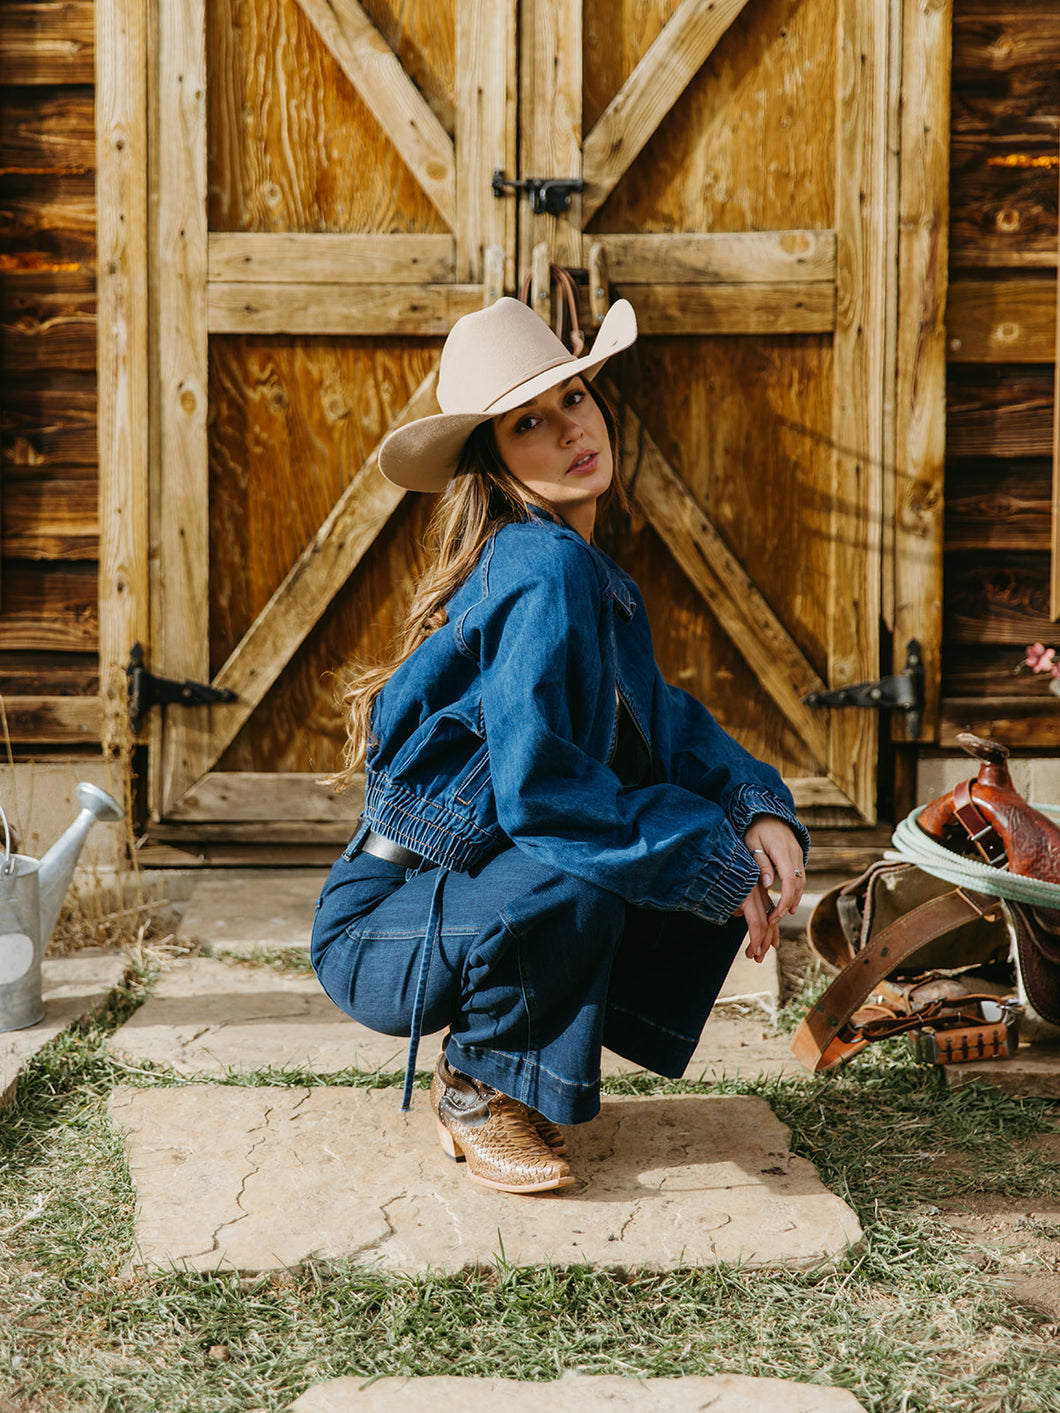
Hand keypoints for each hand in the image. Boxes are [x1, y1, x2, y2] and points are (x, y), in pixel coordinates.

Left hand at [738, 817, 805, 962]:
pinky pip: (800, 876)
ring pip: (801, 882)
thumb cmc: (754, 828)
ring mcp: (798, 854)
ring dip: (793, 899)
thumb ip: (761, 864)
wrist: (765, 811)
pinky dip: (796, 890)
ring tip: (782, 915)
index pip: (789, 882)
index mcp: (783, 852)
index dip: (784, 901)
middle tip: (774, 920)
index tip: (775, 915)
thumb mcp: (752, 844)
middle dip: (787, 905)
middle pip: (797, 885)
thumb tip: (769, 885)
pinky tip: (789, 901)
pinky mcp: (797, 855)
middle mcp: (794, 854)